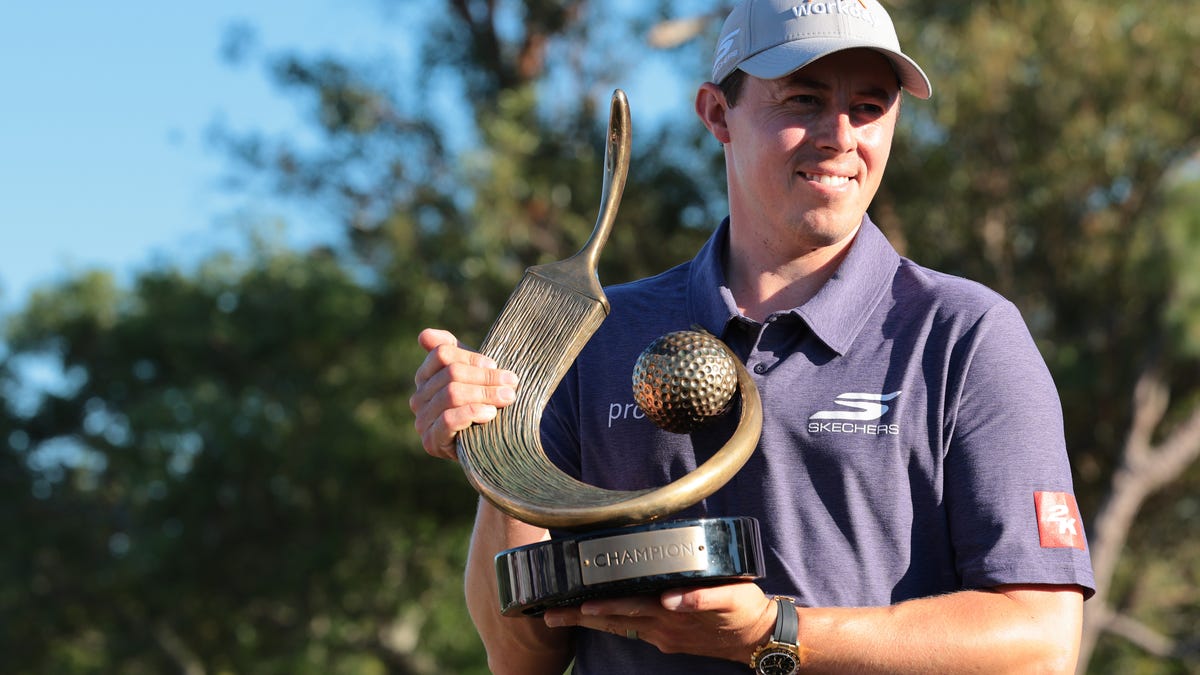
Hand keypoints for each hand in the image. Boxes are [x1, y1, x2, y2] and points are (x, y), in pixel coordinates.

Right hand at [409, 328, 518, 459]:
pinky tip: (491, 413)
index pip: (443, 354)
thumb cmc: (483, 402)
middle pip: (451, 374)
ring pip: (452, 394)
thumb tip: (424, 335)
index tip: (495, 365)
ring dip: (486, 394)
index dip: (472, 358)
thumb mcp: (473, 374)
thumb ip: (454, 351)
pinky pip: (449, 419)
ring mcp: (422, 420)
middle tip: (512, 383)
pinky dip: (473, 412)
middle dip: (486, 377)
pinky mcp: (431, 441)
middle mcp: (418, 397)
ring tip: (508, 397)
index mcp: (425, 376)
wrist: (490, 443)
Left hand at [542, 582, 776, 662]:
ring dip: (591, 621)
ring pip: (620, 625)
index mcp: (670, 614)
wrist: (757, 637)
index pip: (628, 608)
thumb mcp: (730, 599)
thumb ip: (701, 598)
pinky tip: (599, 617)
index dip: (601, 605)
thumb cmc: (743, 610)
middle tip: (549, 615)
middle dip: (580, 618)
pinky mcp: (668, 636)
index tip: (576, 604)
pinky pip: (633, 628)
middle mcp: (661, 626)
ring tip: (562, 616)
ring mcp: (663, 634)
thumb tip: (671, 598)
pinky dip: (613, 621)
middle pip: (614, 620)